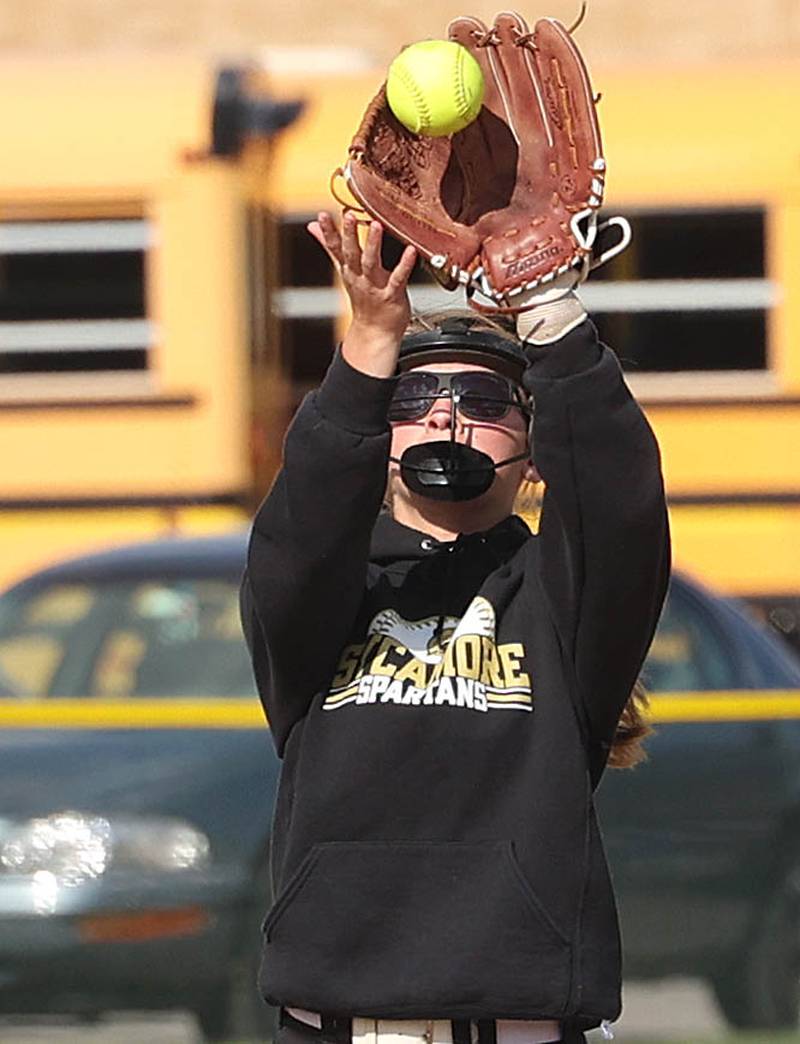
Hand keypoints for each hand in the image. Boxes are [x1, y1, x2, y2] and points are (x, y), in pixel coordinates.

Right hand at [307, 211, 416, 376]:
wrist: (375, 333)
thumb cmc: (364, 298)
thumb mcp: (345, 271)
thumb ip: (330, 246)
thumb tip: (312, 226)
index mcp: (348, 269)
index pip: (335, 248)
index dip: (328, 232)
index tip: (323, 214)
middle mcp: (359, 277)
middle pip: (351, 253)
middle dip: (349, 234)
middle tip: (348, 215)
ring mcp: (375, 286)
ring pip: (371, 263)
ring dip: (372, 244)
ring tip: (376, 225)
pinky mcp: (392, 295)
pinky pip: (398, 278)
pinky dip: (404, 265)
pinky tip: (410, 251)